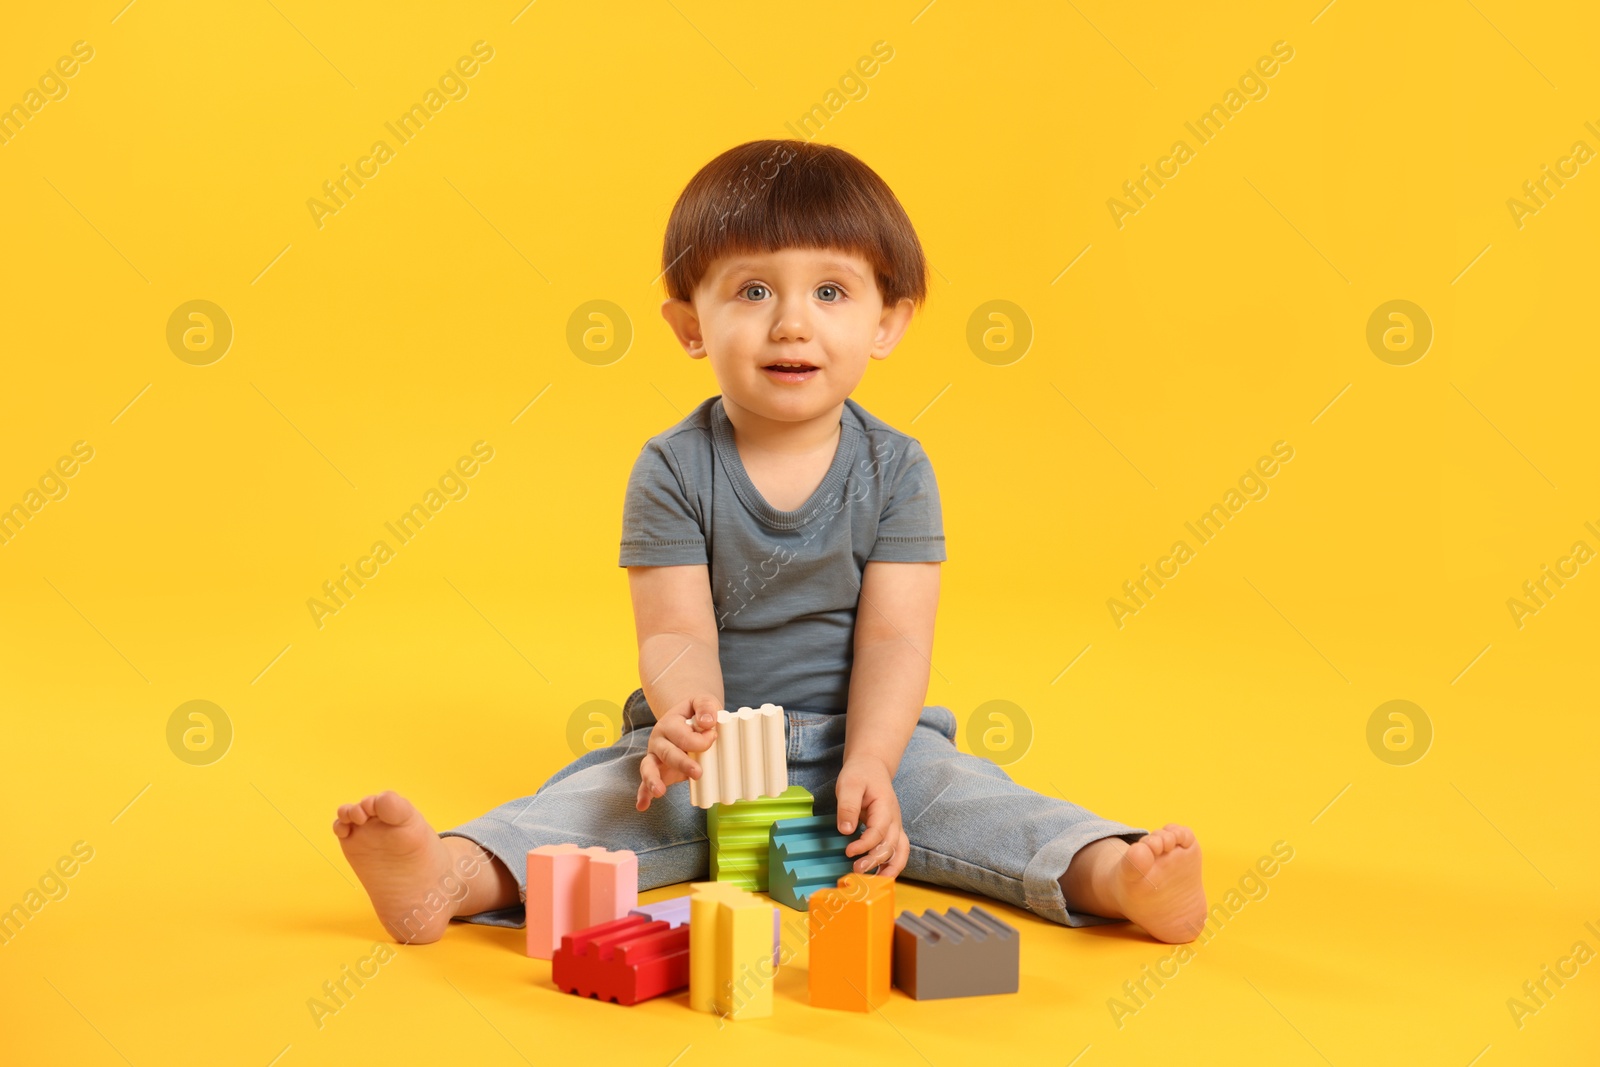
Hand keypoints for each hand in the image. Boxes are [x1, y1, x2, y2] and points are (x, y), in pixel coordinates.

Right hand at [636, 694, 719, 810]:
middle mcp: (659, 740)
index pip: (683, 735)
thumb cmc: (697, 713)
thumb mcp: (702, 702)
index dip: (701, 740)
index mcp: (669, 723)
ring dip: (653, 780)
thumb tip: (707, 723)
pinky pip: (645, 783)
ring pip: (649, 767)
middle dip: (682, 763)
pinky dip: (643, 794)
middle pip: (668, 753)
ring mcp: (656, 756)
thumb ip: (705, 707)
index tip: (714, 737)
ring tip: (660, 791)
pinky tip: (643, 805)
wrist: (686, 718)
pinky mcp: (657, 771)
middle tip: (698, 773)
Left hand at [835, 754, 907, 879]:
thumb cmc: (860, 774)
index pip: (879, 831)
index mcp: (885, 807)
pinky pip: (898, 852)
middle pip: (891, 846)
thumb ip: (848, 806)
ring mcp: (895, 827)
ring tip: (875, 883)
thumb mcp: (849, 784)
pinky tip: (879, 877)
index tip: (848, 851)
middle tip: (856, 870)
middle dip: (875, 861)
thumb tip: (846, 830)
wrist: (872, 766)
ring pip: (900, 852)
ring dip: (890, 869)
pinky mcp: (891, 832)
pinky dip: (892, 866)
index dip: (865, 845)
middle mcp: (894, 820)